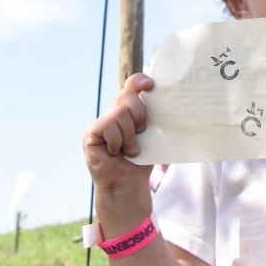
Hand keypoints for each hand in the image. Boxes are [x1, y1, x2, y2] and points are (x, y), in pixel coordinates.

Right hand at [83, 73, 154, 199]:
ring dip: (130, 136)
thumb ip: (155, 119)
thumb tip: (174, 105)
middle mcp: (113, 113)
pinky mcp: (90, 133)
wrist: (129, 184)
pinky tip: (116, 152)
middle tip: (141, 132)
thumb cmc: (143, 160)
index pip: (131, 86)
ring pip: (119, 114)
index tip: (150, 85)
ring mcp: (100, 122)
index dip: (139, 81)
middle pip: (127, 96)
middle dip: (139, 114)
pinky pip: (108, 126)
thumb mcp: (153, 135)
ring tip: (129, 149)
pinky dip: (117, 141)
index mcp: (129, 111)